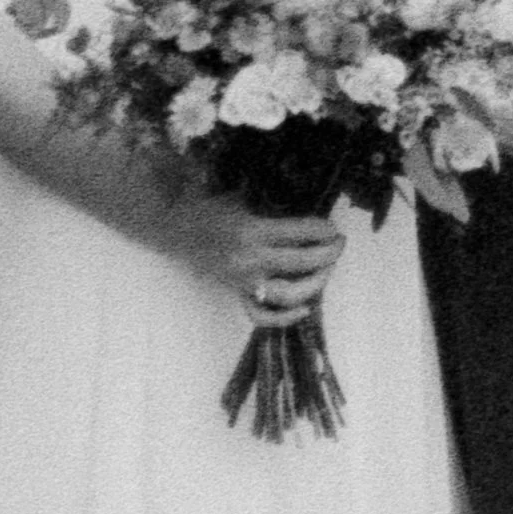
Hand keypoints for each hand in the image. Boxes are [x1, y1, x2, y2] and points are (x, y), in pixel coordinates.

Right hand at [161, 195, 345, 327]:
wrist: (173, 229)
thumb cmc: (208, 207)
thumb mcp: (240, 196)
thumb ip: (271, 204)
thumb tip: (308, 203)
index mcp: (251, 230)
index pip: (300, 232)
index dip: (323, 230)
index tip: (333, 227)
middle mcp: (250, 259)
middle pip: (302, 263)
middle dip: (328, 253)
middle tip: (339, 244)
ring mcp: (244, 281)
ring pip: (290, 293)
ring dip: (316, 282)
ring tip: (327, 268)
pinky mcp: (237, 293)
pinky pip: (263, 316)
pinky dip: (286, 317)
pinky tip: (305, 307)